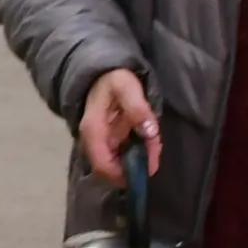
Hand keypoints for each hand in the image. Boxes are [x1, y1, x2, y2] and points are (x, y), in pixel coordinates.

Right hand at [76, 67, 161, 185]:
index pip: (103, 166)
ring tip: (154, 145)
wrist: (102, 73)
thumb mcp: (126, 87)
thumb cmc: (113, 79)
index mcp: (94, 131)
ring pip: (120, 164)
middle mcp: (94, 142)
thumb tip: (149, 131)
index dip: (123, 175)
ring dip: (140, 159)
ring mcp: (102, 143)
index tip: (145, 171)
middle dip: (136, 167)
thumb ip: (137, 108)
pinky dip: (139, 152)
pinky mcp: (110, 142)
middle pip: (112, 170)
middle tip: (154, 154)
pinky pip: (124, 155)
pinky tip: (149, 142)